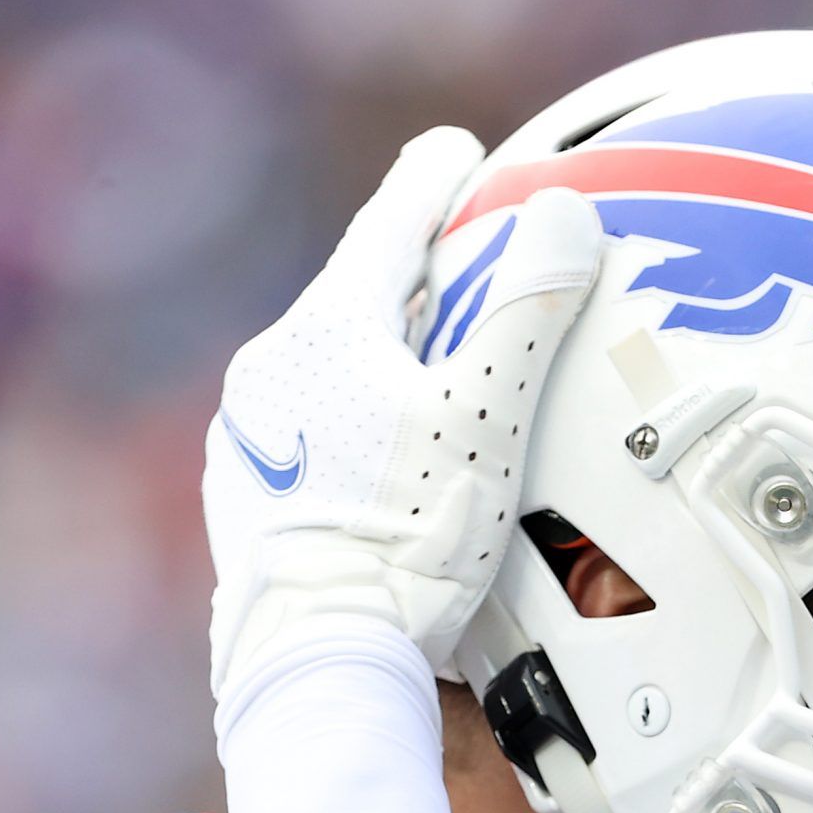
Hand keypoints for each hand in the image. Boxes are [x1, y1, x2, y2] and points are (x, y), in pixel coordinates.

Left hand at [205, 127, 600, 699]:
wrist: (322, 659)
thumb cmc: (410, 538)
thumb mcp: (490, 417)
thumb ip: (527, 310)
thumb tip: (564, 212)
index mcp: (326, 332)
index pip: (390, 227)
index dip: (434, 184)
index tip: (460, 153)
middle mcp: (271, 372)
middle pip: (359, 300)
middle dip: (415, 282)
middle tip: (468, 268)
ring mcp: (250, 438)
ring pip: (333, 370)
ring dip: (386, 360)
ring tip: (440, 373)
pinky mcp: (247, 498)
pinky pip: (314, 431)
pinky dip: (359, 423)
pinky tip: (392, 459)